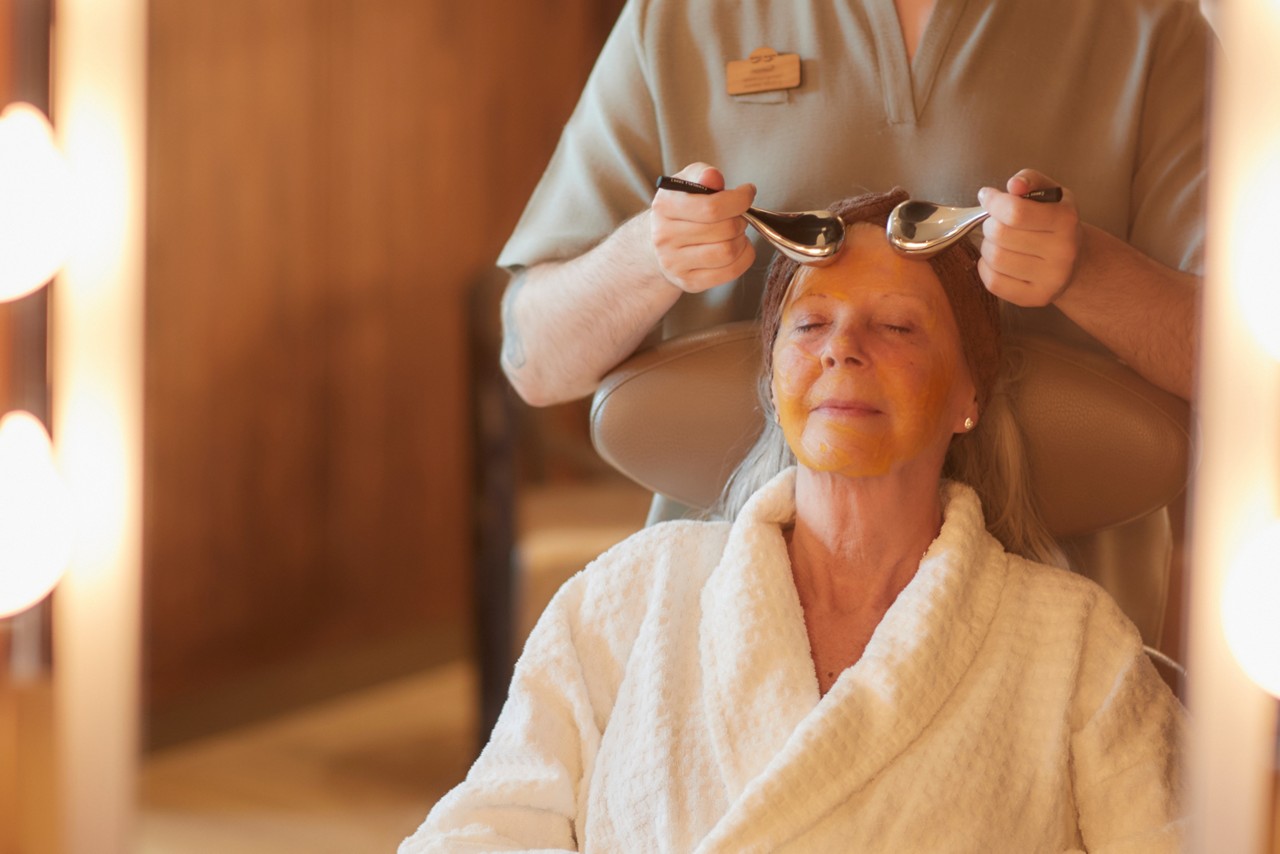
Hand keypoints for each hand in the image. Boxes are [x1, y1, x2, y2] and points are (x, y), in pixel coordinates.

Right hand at [649, 162, 756, 292]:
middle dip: (741, 219)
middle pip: (724, 230)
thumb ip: (702, 175)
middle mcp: (665, 237)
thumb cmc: (682, 208)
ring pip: (728, 252)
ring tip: (736, 232)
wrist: (660, 243)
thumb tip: (712, 177)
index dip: (739, 200)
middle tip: (739, 215)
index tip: (747, 193)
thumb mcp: (687, 182)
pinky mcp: (689, 282)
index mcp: (664, 207)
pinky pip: (729, 272)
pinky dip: (744, 258)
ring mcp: (675, 263)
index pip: (712, 207)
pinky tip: (738, 247)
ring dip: (742, 240)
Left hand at [977, 169, 1080, 306]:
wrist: (1075, 262)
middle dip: (990, 224)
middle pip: (1000, 234)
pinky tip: (997, 261)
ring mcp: (1051, 279)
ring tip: (999, 241)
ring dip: (987, 246)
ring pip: (994, 258)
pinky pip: (993, 282)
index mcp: (1066, 220)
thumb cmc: (1054, 222)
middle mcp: (1063, 252)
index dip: (993, 201)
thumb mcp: (1049, 193)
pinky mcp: (1036, 298)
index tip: (987, 196)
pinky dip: (986, 268)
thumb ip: (1030, 180)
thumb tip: (1014, 185)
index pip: (1015, 211)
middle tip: (996, 222)